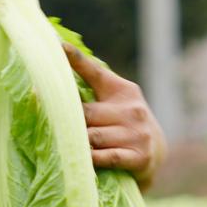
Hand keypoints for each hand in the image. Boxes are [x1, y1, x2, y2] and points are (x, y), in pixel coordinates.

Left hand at [65, 45, 165, 182]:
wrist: (158, 152)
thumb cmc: (125, 123)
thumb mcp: (116, 101)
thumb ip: (93, 91)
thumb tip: (55, 83)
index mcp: (122, 90)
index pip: (95, 73)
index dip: (76, 59)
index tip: (59, 46)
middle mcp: (132, 109)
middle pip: (86, 113)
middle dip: (67, 119)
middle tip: (48, 120)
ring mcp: (137, 133)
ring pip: (93, 136)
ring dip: (78, 142)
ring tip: (65, 144)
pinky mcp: (139, 156)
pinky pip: (107, 157)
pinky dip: (92, 159)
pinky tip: (83, 160)